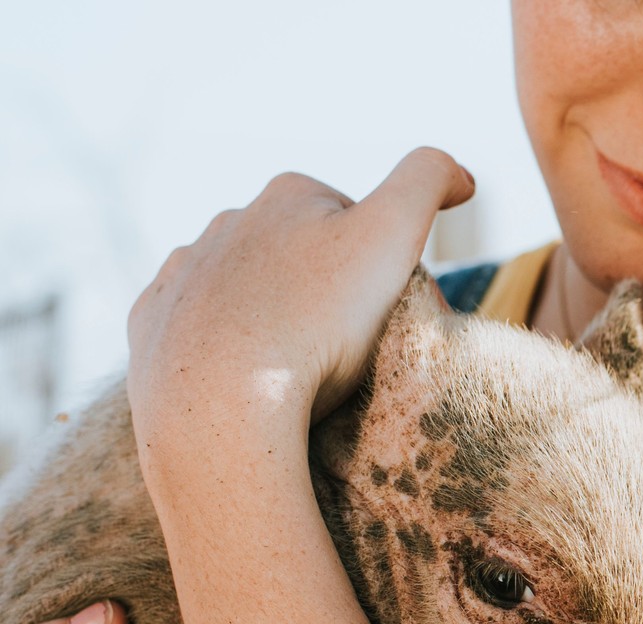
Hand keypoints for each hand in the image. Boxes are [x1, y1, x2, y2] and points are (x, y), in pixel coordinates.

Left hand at [125, 148, 474, 480]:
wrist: (218, 400)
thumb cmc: (316, 321)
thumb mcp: (394, 234)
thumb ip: (429, 181)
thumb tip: (460, 175)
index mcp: (289, 197)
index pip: (359, 222)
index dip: (389, 266)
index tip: (399, 315)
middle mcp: (228, 222)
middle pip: (301, 255)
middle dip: (330, 289)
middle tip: (356, 349)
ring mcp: (185, 274)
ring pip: (246, 288)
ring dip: (276, 316)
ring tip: (302, 369)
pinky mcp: (154, 325)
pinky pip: (196, 329)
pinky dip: (225, 347)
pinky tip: (248, 378)